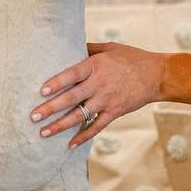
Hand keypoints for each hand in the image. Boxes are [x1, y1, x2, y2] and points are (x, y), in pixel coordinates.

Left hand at [30, 42, 163, 146]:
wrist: (158, 75)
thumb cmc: (131, 58)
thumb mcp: (109, 48)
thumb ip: (88, 49)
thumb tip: (68, 46)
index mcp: (96, 66)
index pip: (71, 75)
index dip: (56, 83)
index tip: (40, 91)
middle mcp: (99, 84)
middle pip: (71, 98)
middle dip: (50, 109)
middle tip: (33, 117)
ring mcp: (107, 100)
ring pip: (80, 116)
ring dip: (60, 126)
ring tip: (43, 133)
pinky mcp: (115, 112)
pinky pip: (97, 127)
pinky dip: (83, 136)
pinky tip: (69, 144)